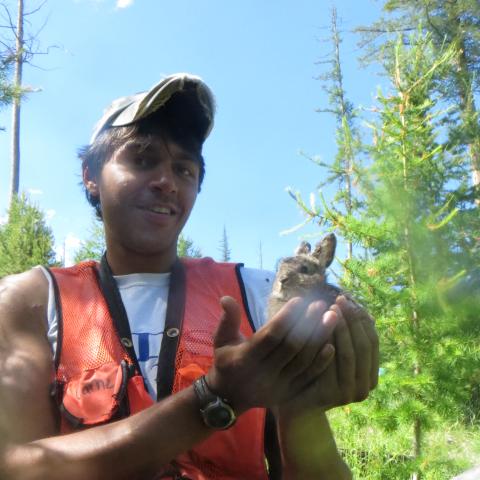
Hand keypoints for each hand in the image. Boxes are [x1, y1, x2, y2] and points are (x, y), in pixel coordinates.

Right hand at [205, 296, 338, 413]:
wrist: (229, 398)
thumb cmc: (226, 362)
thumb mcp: (221, 340)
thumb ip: (228, 319)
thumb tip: (226, 297)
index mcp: (245, 359)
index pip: (270, 336)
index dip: (286, 318)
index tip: (299, 300)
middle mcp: (263, 375)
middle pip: (291, 347)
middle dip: (308, 324)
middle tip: (320, 305)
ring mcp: (278, 387)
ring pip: (304, 361)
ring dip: (319, 338)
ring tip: (332, 317)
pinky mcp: (289, 395)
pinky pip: (309, 378)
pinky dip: (321, 362)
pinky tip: (331, 344)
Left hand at [283, 295, 378, 410]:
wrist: (297, 403)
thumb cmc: (316, 372)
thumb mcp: (335, 353)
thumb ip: (347, 336)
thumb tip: (357, 305)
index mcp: (371, 375)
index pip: (372, 341)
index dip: (362, 319)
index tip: (349, 299)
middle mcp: (366, 386)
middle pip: (364, 345)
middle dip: (353, 320)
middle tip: (340, 301)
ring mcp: (351, 392)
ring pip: (350, 353)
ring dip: (342, 328)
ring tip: (331, 308)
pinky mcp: (334, 394)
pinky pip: (332, 363)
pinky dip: (328, 343)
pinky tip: (319, 326)